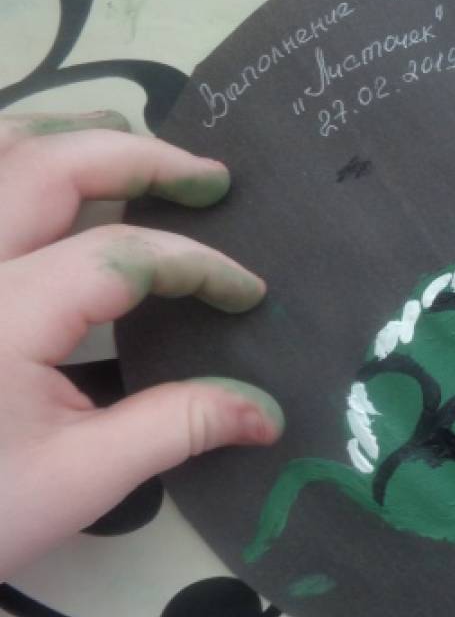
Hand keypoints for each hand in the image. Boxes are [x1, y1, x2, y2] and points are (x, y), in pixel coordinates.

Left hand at [0, 111, 281, 577]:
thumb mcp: (81, 480)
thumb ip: (176, 429)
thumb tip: (267, 413)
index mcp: (4, 316)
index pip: (122, 255)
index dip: (198, 266)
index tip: (247, 295)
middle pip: (51, 167)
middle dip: (142, 159)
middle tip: (207, 177)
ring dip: (68, 136)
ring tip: (132, 146)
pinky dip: (11, 161)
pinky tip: (41, 174)